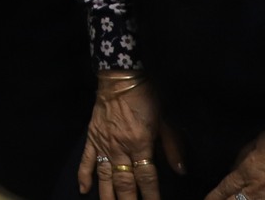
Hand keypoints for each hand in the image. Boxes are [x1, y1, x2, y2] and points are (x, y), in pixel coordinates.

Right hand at [79, 79, 182, 198]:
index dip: (151, 197)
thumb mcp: (166, 119)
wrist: (120, 77)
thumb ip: (172, 146)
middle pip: (124, 183)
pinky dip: (83, 176)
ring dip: (107, 196)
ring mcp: (103, 144)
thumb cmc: (147, 96)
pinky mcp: (91, 137)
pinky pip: (86, 160)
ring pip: (104, 177)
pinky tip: (83, 190)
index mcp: (141, 144)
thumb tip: (180, 171)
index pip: (147, 179)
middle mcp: (120, 148)